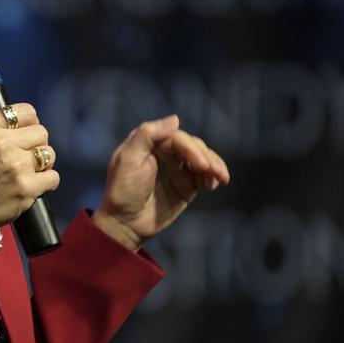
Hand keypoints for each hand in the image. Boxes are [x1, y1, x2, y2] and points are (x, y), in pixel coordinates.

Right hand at [0, 103, 59, 251]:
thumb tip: (21, 129)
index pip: (25, 111)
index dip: (29, 123)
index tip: (26, 134)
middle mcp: (1, 142)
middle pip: (41, 132)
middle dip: (36, 145)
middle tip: (25, 158)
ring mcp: (16, 165)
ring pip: (49, 154)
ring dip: (43, 164)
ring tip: (28, 173)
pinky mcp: (26, 187)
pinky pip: (53, 177)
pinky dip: (47, 183)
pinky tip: (33, 187)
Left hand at [93, 115, 229, 250]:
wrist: (125, 223)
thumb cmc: (122, 190)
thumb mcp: (128, 159)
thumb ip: (147, 135)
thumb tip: (175, 119)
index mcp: (150, 142)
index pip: (177, 137)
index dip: (191, 148)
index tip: (200, 163)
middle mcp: (166, 152)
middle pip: (194, 146)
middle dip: (206, 156)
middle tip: (212, 171)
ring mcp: (178, 168)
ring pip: (203, 159)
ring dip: (214, 165)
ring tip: (221, 178)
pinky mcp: (187, 185)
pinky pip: (205, 176)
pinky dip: (213, 177)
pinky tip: (213, 184)